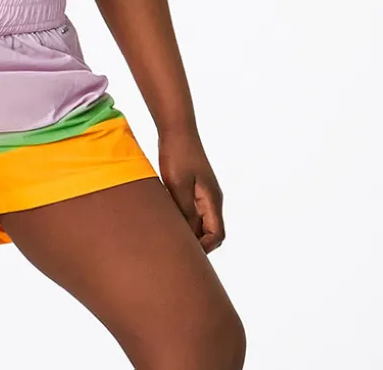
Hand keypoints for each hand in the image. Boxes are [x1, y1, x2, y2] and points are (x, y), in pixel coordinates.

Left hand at [157, 127, 224, 253]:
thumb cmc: (177, 155)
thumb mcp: (178, 186)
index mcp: (212, 200)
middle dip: (196, 243)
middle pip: (210, 231)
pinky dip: (182, 218)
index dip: (204, 248)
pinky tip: (166, 218)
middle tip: (174, 249)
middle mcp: (211, 199)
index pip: (217, 235)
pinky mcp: (192, 186)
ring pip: (199, 221)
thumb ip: (185, 212)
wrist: (176, 129)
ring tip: (168, 236)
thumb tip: (188, 237)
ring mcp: (202, 192)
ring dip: (187, 230)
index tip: (185, 253)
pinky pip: (191, 210)